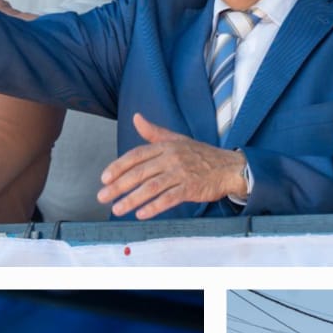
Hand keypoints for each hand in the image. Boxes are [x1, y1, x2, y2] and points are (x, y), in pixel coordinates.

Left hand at [96, 113, 246, 218]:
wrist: (229, 167)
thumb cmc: (201, 155)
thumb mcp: (177, 139)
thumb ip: (154, 132)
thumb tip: (136, 118)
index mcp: (166, 146)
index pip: (136, 155)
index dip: (118, 167)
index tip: (104, 178)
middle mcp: (171, 158)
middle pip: (139, 173)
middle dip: (118, 186)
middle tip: (103, 197)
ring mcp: (181, 173)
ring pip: (151, 187)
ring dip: (132, 200)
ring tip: (117, 209)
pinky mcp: (190, 188)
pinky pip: (169, 198)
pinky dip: (154, 207)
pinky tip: (141, 214)